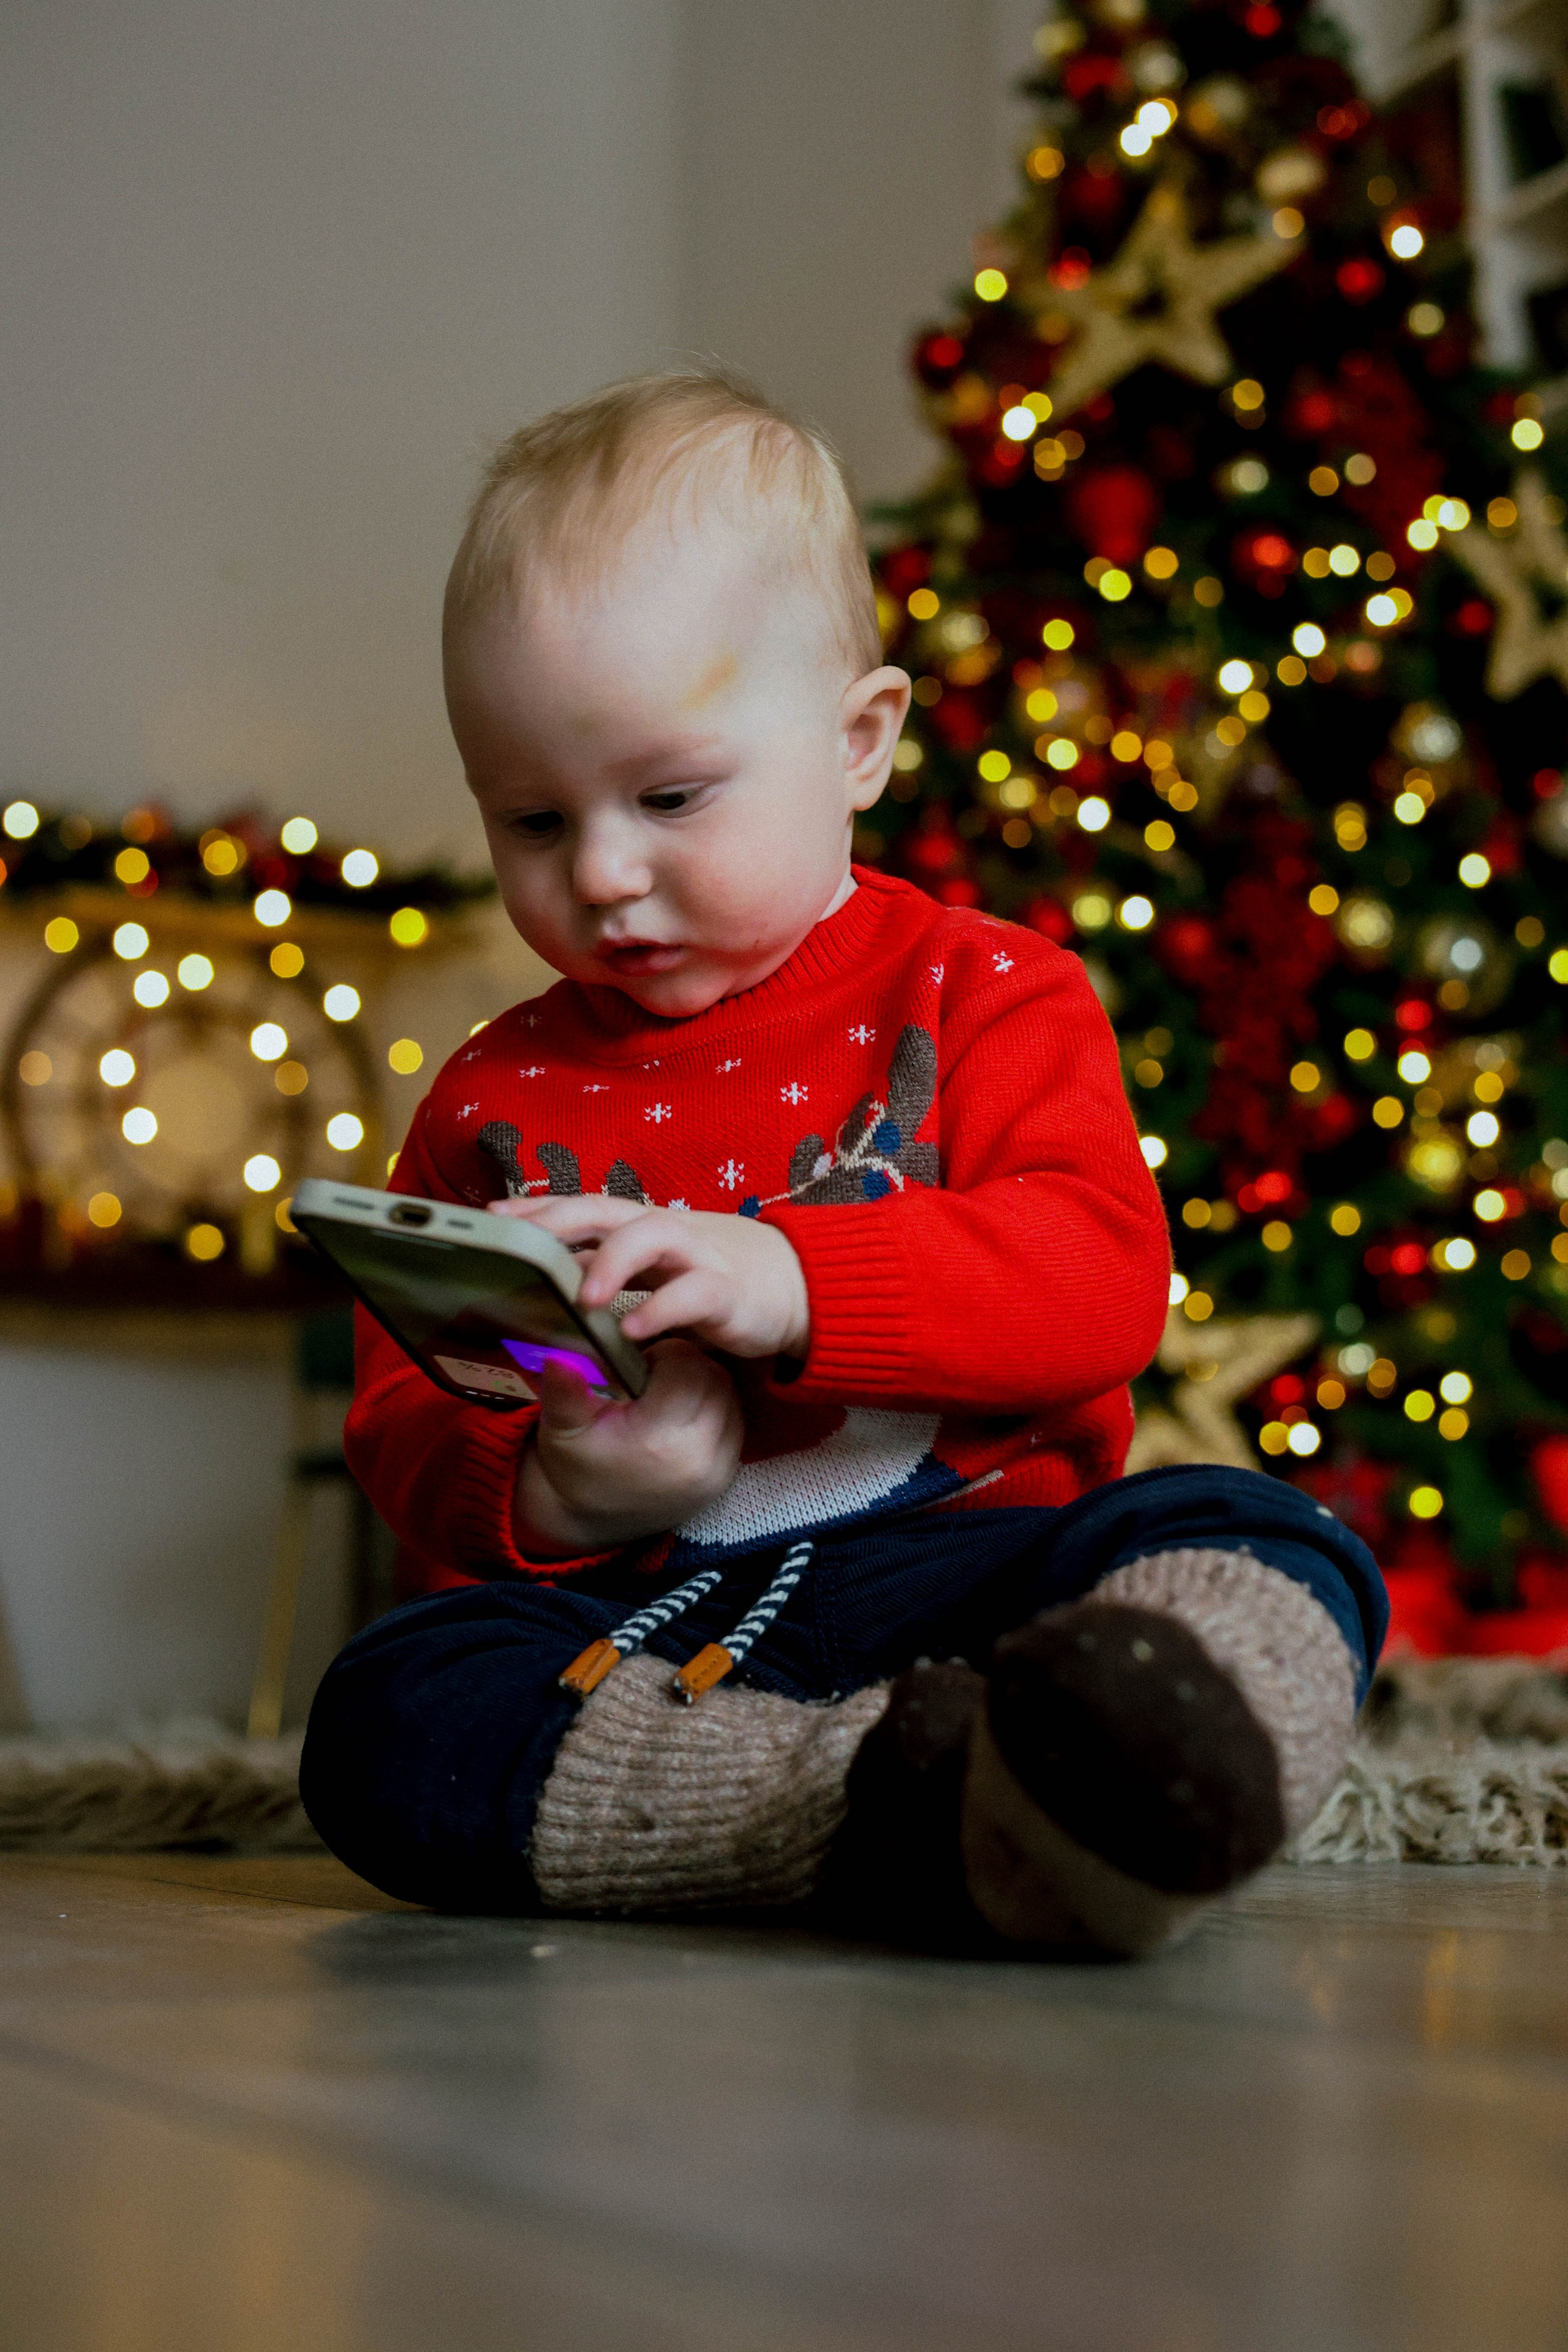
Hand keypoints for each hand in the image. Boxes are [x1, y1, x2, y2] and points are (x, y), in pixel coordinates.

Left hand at [490, 1194, 810, 1361]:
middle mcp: (665, 1232)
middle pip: (607, 1211)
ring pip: (652, 1237)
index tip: (492, 1215)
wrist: (795, 1287)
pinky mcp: (729, 1292)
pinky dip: (662, 1310)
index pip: (583, 1206)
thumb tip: (545, 1278)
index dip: (539, 1208)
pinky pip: (694, 1293)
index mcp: (641, 1226)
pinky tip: (633, 1332)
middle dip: (560, 1221)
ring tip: (583, 1296)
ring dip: (614, 1261)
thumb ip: (606, 1268)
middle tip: (519, 1246)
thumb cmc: (712, 1277)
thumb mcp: (652, 1271)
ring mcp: (698, 1256)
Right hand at [516, 1337, 743, 1557]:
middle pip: (714, 1379)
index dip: (665, 1354)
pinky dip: (717, 1409)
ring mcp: (717, 1471)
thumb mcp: (561, 1428)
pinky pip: (736, 1424)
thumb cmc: (575, 1466)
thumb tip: (559, 1355)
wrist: (592, 1519)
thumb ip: (564, 1390)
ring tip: (670, 1393)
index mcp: (657, 1440)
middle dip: (688, 1366)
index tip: (642, 1364)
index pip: (686, 1368)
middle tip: (656, 1375)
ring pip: (731, 1398)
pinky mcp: (727, 1479)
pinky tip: (685, 1414)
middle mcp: (697, 1457)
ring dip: (706, 1384)